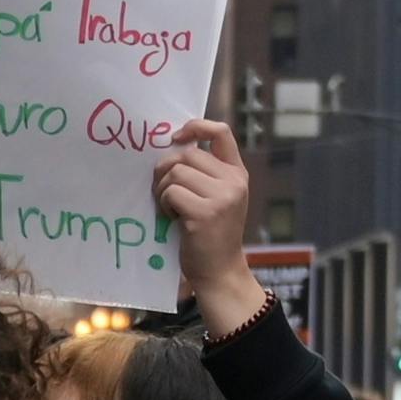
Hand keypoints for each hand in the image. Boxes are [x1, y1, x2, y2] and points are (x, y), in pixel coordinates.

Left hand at [157, 119, 264, 335]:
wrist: (220, 272)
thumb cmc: (210, 236)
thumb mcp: (217, 199)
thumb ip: (204, 174)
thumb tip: (170, 148)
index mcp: (237, 174)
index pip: (221, 132)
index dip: (196, 127)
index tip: (176, 137)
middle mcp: (233, 182)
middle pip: (186, 155)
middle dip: (166, 170)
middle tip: (163, 192)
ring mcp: (222, 197)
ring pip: (176, 173)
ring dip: (163, 190)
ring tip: (172, 210)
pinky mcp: (205, 213)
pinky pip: (170, 193)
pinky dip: (164, 205)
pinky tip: (173, 219)